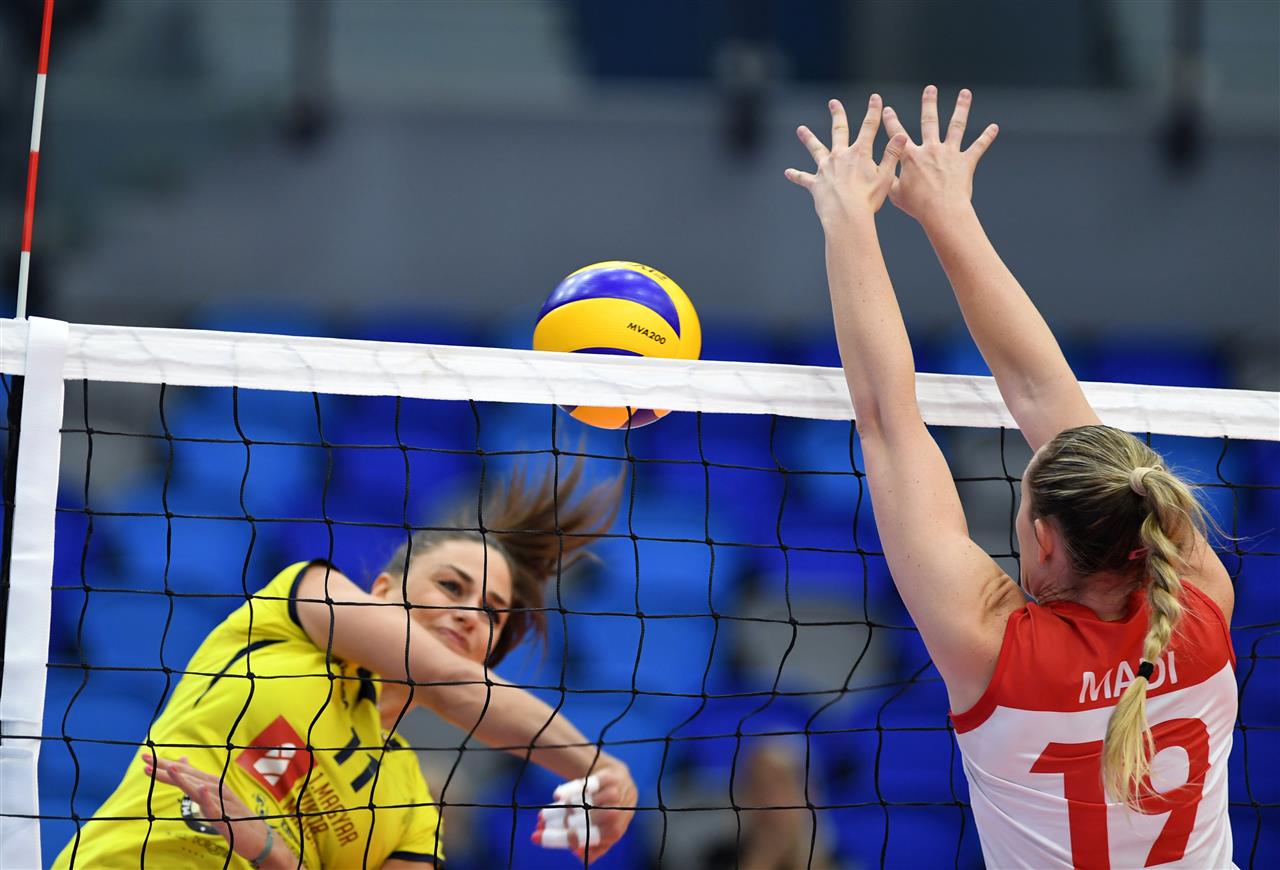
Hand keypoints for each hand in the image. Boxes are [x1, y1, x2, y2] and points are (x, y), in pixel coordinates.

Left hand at [141, 753, 290, 867]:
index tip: (145, 758)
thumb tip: (183, 769)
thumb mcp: (215, 802)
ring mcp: (224, 803)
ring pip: (201, 789)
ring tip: (172, 769)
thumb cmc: (236, 819)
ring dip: (187, 779)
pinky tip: (201, 789)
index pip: (186, 773)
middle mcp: (218, 790)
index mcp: (213, 786)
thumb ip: (199, 786)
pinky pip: (217, 807)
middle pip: (190, 777)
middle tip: (147, 760)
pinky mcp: (228, 819)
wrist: (259, 838)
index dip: (166, 766)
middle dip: (168, 769)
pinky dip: (209, 798)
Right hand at [532, 763, 636, 863]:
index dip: (577, 839)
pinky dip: (573, 789)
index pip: (597, 836)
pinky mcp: (609, 776)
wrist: (618, 782)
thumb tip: (577, 853)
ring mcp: (616, 792)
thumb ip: (592, 847)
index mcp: (617, 829)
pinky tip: (557, 795)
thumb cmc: (606, 812)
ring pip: (588, 801)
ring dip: (564, 808)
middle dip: (563, 824)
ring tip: (543, 816)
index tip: (558, 842)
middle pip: (591, 818)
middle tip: (540, 827)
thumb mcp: (603, 832)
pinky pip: (590, 784)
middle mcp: (620, 811)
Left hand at [785, 95, 907, 224]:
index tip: (875, 98)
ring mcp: (826, 168)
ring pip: (816, 149)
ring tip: (801, 129)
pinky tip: (787, 172)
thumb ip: (892, 154)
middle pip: (839, 131)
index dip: (874, 111)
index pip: (869, 127)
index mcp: (860, 153)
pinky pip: (803, 178)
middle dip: (837, 115)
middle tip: (833, 103)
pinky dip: (795, 175)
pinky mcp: (816, 183)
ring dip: (808, 138)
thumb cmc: (868, 199)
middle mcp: (840, 156)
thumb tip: (900, 135)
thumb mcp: (885, 176)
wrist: (846, 215)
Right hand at [881, 85, 998, 224]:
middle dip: (929, 103)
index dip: (890, 121)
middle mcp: (930, 149)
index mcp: (910, 157)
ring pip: (956, 126)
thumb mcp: (895, 194)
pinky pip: (978, 147)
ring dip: (961, 108)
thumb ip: (890, 180)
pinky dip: (986, 137)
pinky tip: (994, 127)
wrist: (942, 211)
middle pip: (929, 121)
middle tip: (930, 89)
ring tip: (965, 94)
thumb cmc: (918, 206)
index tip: (887, 109)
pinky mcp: (966, 162)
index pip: (897, 134)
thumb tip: (884, 174)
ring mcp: (949, 154)